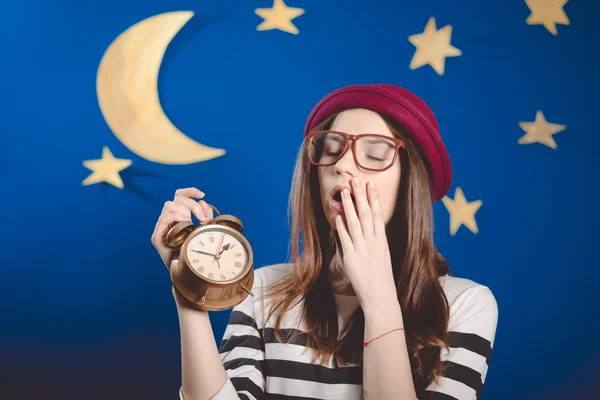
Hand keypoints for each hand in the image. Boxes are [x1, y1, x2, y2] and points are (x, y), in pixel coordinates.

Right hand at [151, 187, 213, 269]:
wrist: (188, 273)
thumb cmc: (196, 252)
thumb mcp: (206, 231)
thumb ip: (206, 216)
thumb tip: (203, 201)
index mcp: (179, 216)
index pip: (180, 195)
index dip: (190, 191)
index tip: (202, 194)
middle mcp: (169, 219)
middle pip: (176, 198)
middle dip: (191, 204)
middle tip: (200, 217)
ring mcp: (162, 227)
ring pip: (169, 205)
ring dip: (183, 210)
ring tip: (190, 221)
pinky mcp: (157, 236)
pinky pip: (163, 218)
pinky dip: (174, 216)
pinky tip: (183, 222)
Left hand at [335, 178, 398, 313]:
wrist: (380, 296)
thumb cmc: (381, 278)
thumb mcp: (382, 256)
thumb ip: (375, 242)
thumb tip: (368, 230)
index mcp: (382, 241)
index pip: (378, 215)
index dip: (374, 199)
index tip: (371, 185)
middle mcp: (373, 243)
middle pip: (366, 214)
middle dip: (361, 196)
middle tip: (356, 180)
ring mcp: (362, 249)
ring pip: (355, 223)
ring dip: (349, 206)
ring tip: (343, 192)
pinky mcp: (352, 258)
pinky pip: (346, 239)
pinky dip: (342, 227)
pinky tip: (338, 216)